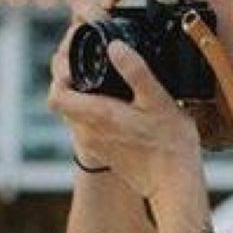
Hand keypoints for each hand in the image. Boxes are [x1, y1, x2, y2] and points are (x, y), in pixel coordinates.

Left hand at [47, 0, 201, 199]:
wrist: (175, 186)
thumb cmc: (170, 146)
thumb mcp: (158, 101)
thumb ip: (136, 72)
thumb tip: (115, 47)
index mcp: (97, 116)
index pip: (57, 94)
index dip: (61, 74)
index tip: (79, 62)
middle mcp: (88, 133)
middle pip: (63, 103)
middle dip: (73, 82)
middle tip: (94, 65)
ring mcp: (95, 145)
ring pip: (75, 114)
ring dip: (85, 97)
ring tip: (107, 83)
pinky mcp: (104, 153)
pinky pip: (88, 127)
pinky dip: (95, 112)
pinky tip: (117, 105)